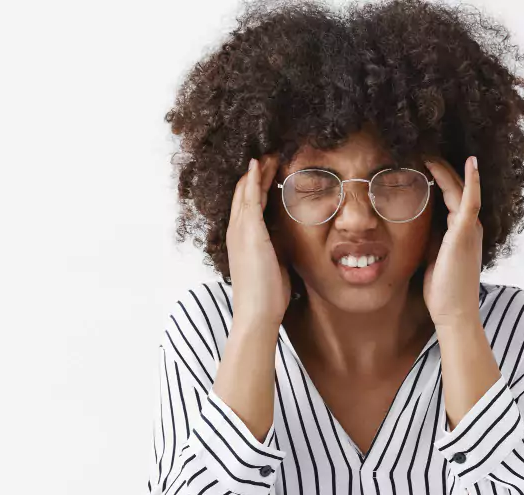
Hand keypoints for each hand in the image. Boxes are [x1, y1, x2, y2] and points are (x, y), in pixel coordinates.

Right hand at [226, 154, 290, 326]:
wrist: (257, 312)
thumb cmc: (267, 295)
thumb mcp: (274, 264)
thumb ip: (277, 248)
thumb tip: (288, 241)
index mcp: (242, 239)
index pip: (248, 204)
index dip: (259, 185)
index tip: (271, 171)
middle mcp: (236, 231)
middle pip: (244, 192)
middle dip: (257, 173)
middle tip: (269, 155)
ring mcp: (240, 230)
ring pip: (246, 190)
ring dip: (256, 171)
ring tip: (267, 154)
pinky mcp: (248, 231)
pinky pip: (249, 198)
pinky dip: (253, 179)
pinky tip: (258, 164)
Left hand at [421, 155, 482, 327]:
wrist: (454, 312)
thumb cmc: (443, 289)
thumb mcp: (433, 256)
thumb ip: (431, 237)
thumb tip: (417, 223)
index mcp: (461, 231)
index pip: (451, 197)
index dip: (439, 178)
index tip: (423, 163)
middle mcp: (469, 227)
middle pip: (456, 189)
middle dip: (442, 169)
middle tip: (424, 150)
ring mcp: (469, 229)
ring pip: (460, 191)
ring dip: (446, 170)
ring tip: (430, 152)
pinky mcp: (465, 235)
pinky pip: (470, 202)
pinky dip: (471, 182)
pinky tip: (471, 162)